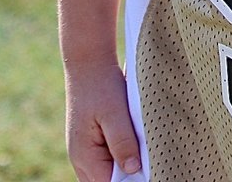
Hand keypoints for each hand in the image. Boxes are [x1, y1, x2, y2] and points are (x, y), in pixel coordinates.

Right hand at [64, 59, 141, 181]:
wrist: (89, 61)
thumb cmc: (100, 85)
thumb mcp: (114, 112)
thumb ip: (122, 142)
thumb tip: (134, 170)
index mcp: (84, 156)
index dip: (130, 181)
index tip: (150, 172)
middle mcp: (81, 159)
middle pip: (106, 181)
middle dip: (128, 176)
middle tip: (149, 163)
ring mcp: (85, 151)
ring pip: (107, 171)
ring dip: (124, 165)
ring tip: (144, 152)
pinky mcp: (92, 141)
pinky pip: (107, 158)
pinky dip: (122, 155)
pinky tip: (136, 143)